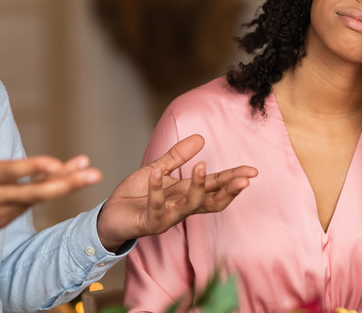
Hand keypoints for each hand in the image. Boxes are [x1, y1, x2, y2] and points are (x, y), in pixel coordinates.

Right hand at [0, 110, 101, 249]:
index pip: (8, 173)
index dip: (33, 169)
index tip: (57, 163)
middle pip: (33, 192)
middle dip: (66, 183)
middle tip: (93, 173)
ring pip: (36, 199)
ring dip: (63, 186)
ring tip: (88, 172)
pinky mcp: (1, 222)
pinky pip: (28, 206)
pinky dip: (46, 193)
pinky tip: (66, 179)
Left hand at [96, 135, 257, 250]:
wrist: (109, 216)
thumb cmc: (135, 196)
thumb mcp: (158, 169)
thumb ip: (177, 156)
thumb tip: (200, 138)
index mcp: (185, 193)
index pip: (215, 187)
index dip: (233, 179)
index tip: (251, 172)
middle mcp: (181, 208)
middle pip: (212, 201)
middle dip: (229, 191)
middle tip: (244, 180)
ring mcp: (166, 217)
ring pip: (189, 206)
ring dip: (198, 187)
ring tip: (202, 166)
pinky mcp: (148, 223)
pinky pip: (156, 207)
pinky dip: (156, 190)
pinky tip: (157, 173)